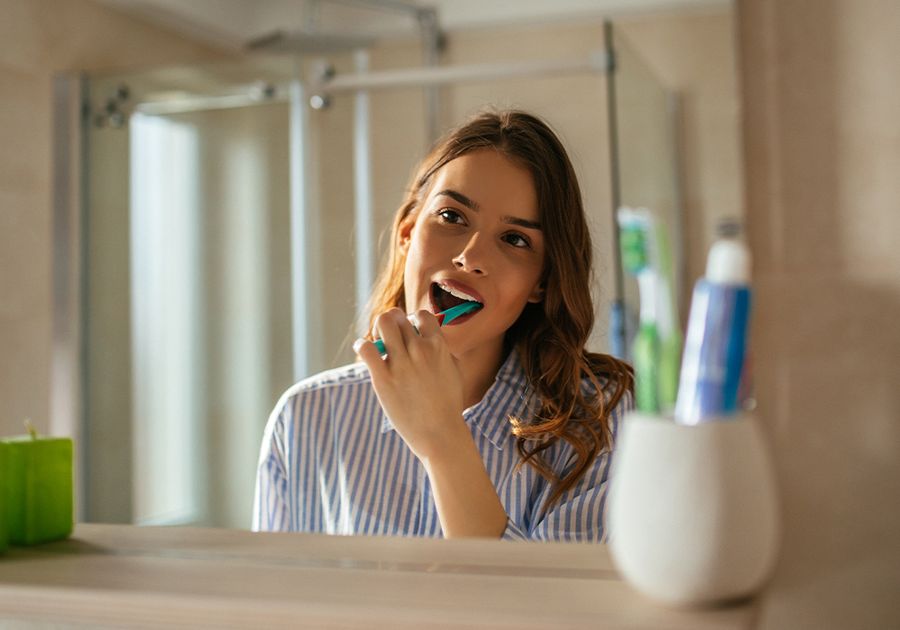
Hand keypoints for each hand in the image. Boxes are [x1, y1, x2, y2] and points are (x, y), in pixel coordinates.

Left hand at [354, 308, 468, 460]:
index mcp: (438, 346)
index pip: (421, 314)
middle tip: (390, 340)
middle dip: (392, 324)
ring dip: (378, 330)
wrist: (440, 434)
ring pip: (382, 324)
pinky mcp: (383, 379)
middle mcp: (419, 350)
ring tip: (379, 345)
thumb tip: (431, 336)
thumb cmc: (448, 405)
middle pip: (397, 317)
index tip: (410, 334)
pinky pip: (366, 348)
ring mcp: (401, 364)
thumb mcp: (454, 371)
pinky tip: (366, 353)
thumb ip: (442, 350)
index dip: (412, 320)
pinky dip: (362, 346)